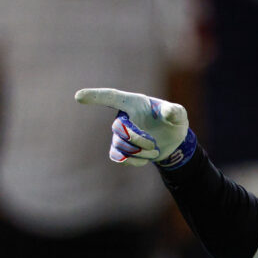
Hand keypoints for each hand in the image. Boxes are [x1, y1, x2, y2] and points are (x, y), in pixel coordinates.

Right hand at [74, 87, 195, 167]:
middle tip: (153, 143)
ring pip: (119, 145)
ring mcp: (120, 134)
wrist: (173, 140)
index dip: (95, 97)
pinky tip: (145, 159)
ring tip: (154, 151)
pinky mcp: (122, 149)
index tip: (79, 97)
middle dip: (137, 139)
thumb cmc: (174, 121)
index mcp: (134, 103)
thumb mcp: (178, 114)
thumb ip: (174, 111)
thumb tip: (168, 112)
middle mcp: (124, 117)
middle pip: (118, 129)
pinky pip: (118, 157)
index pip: (112, 97)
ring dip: (138, 151)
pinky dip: (132, 161)